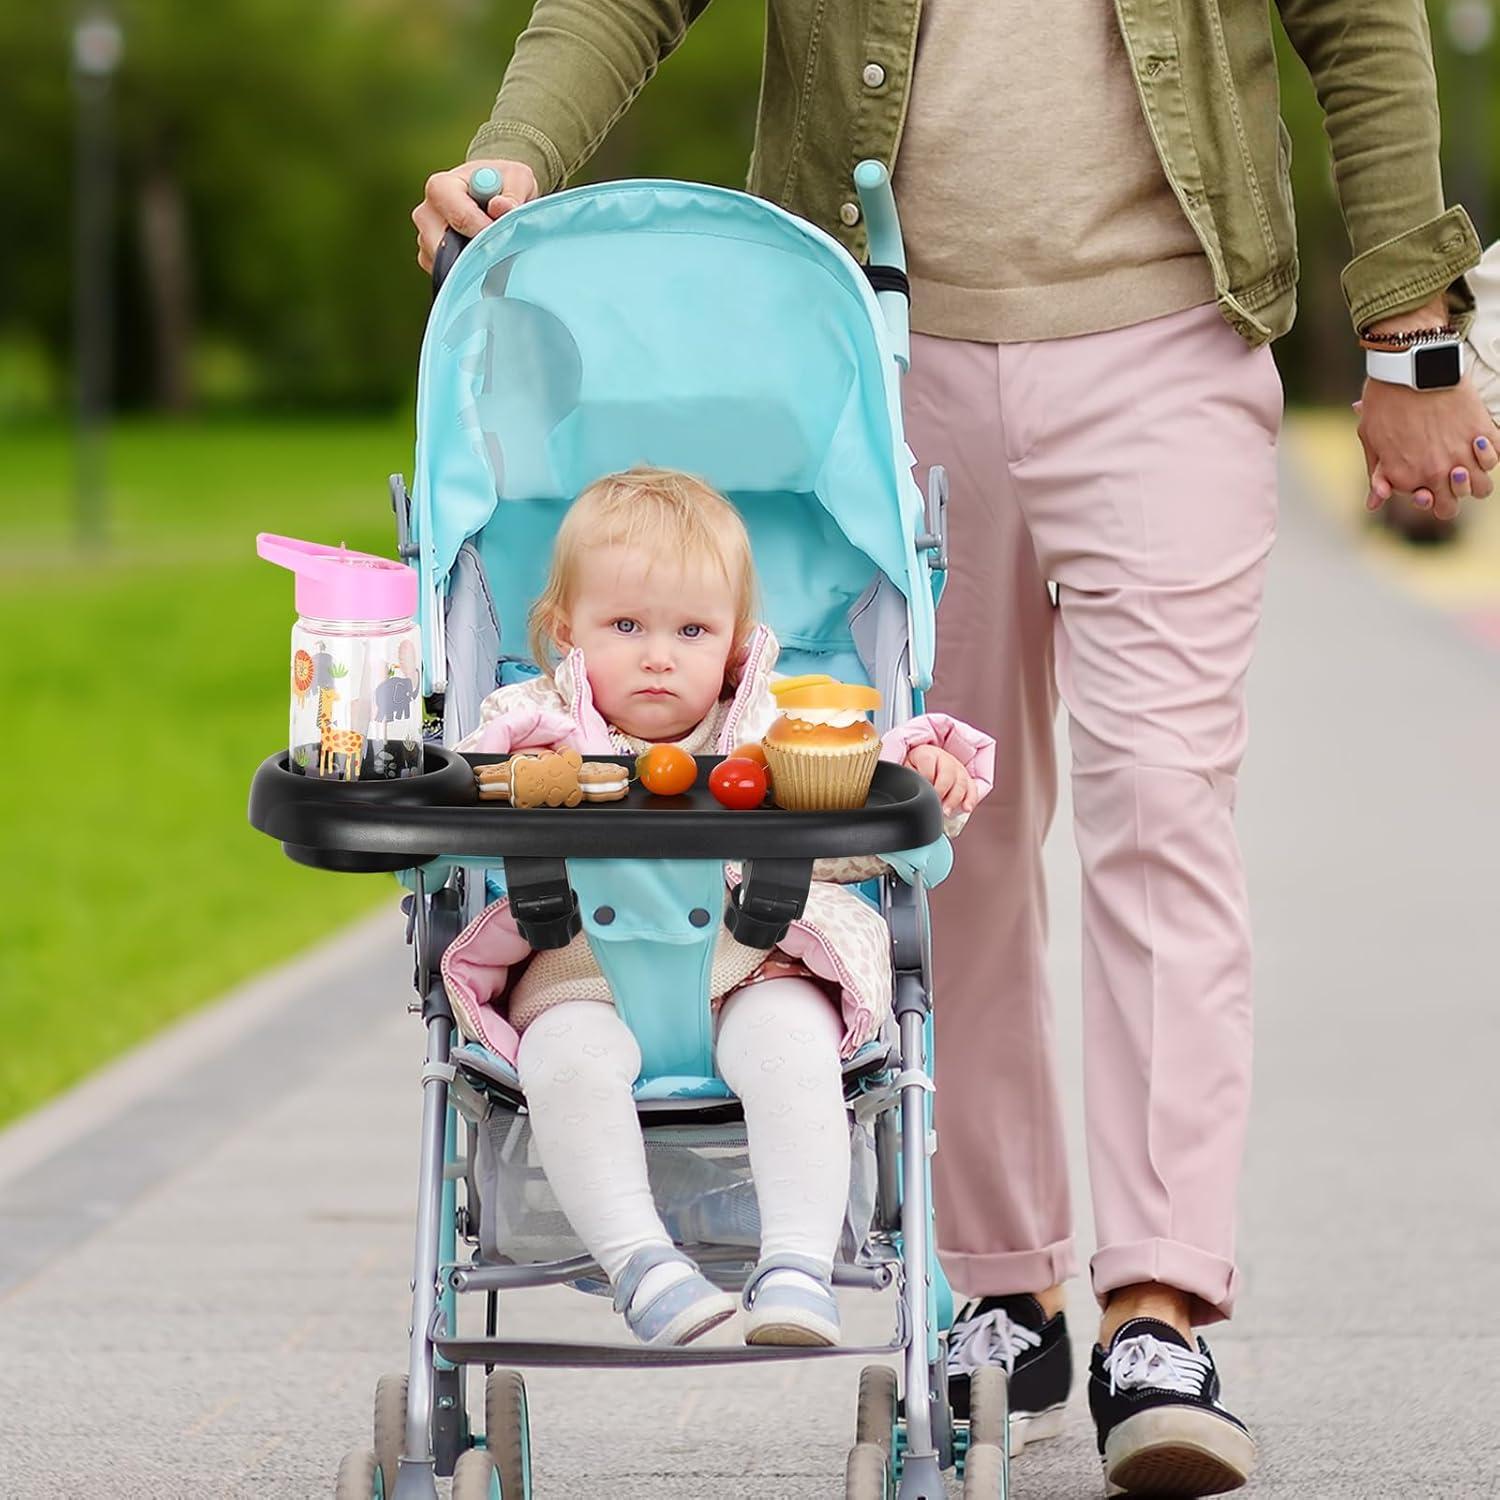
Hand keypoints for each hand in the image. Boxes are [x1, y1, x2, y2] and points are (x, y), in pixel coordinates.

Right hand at [412, 160, 538, 273]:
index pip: (457, 216)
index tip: (503, 236)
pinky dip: (468, 275)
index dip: (483, 230)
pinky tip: (484, 261)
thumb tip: (500, 207)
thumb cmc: (503, 185)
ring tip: (495, 253)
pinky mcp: (432, 260)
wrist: (497, 200)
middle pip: (442, 245)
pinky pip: (448, 276)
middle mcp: (427, 213)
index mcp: (441, 187)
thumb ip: (513, 191)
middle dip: (475, 253)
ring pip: (445, 264)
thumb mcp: (518, 178)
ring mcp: (426, 239)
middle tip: (500, 252)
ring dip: (473, 265)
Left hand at [905, 744, 976, 815]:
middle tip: (936, 806)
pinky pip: (972, 788)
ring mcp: (957, 768)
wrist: (922, 765)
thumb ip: (909, 776)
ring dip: (955, 799)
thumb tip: (909, 790)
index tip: (923, 794)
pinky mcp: (966, 779)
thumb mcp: (906, 769)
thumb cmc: (913, 769)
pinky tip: (966, 808)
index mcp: (927, 754)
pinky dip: (970, 799)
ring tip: (946, 812)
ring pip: (962, 782)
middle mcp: (945, 759)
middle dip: (942, 792)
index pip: (929, 763)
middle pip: (948, 774)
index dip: (926, 780)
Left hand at [1358, 379, 1499, 519]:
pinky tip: (1478, 439)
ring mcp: (1463, 455)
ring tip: (1466, 459)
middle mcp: (1438, 473)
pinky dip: (1491, 451)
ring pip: (1483, 487)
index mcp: (1408, 479)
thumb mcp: (1371, 440)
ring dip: (1476, 478)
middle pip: (1456, 504)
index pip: (1433, 507)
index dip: (1432, 497)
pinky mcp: (1483, 432)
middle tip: (1450, 474)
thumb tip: (1374, 504)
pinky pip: (1497, 455)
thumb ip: (1378, 475)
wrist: (1411, 368)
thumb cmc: (1384, 403)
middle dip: (1453, 494)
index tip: (1430, 484)